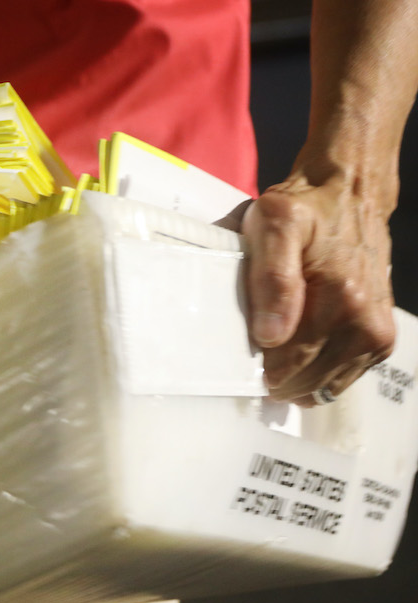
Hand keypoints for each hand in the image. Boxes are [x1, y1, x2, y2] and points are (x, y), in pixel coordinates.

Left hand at [242, 171, 395, 405]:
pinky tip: (300, 354)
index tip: (242, 350)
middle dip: (275, 374)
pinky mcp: (381, 339)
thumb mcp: (272, 225)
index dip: (258, 365)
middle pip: (305, 381)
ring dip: (296, 377)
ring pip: (323, 386)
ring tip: (277, 351)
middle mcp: (365, 322)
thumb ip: (271, 277)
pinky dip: (318, 373)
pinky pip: (342, 378)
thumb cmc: (304, 209)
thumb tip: (270, 334)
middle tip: (255, 350)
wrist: (351, 194)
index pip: (288, 365)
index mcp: (340, 297)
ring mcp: (377, 334)